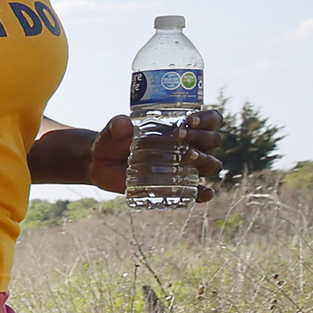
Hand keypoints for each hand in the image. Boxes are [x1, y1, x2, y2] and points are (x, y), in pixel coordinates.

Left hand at [89, 113, 214, 200]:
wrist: (100, 164)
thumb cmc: (112, 142)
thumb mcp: (112, 132)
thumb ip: (116, 126)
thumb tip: (123, 123)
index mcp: (183, 128)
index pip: (209, 120)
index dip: (207, 119)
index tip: (189, 119)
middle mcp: (190, 146)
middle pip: (212, 140)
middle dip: (201, 136)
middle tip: (178, 136)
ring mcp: (185, 168)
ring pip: (211, 164)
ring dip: (205, 160)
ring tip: (188, 156)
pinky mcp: (176, 187)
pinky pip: (197, 192)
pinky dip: (204, 193)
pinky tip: (206, 193)